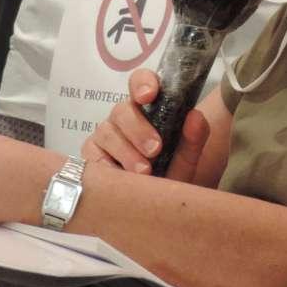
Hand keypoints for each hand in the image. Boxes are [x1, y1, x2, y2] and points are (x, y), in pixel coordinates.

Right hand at [81, 68, 210, 182]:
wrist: (157, 204)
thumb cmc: (172, 173)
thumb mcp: (188, 158)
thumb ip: (194, 137)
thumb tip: (195, 116)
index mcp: (148, 107)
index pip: (140, 82)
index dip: (142, 83)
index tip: (149, 95)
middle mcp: (124, 118)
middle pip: (122, 110)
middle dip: (138, 129)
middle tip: (155, 149)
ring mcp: (105, 136)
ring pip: (106, 132)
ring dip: (126, 152)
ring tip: (144, 172)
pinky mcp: (91, 156)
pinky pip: (91, 155)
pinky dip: (106, 166)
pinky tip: (120, 177)